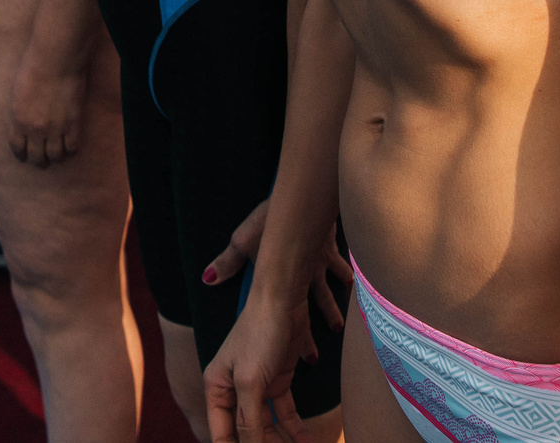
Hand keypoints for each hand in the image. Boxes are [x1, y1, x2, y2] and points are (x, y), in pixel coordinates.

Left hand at [7, 55, 84, 168]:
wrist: (55, 60)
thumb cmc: (33, 68)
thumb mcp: (17, 92)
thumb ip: (19, 111)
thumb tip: (21, 122)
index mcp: (18, 120)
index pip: (18, 148)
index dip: (22, 155)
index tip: (25, 157)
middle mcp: (35, 129)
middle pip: (37, 157)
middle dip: (39, 161)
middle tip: (43, 162)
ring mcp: (55, 128)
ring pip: (55, 156)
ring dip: (56, 158)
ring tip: (58, 156)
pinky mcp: (73, 124)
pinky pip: (72, 147)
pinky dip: (71, 150)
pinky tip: (71, 146)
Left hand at [202, 201, 351, 334]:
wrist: (297, 202)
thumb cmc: (267, 223)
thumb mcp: (243, 242)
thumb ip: (228, 262)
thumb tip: (207, 279)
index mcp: (286, 279)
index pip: (295, 315)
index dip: (303, 338)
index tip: (309, 357)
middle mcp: (307, 275)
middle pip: (317, 305)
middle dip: (320, 325)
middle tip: (325, 346)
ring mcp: (320, 261)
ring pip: (329, 288)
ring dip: (334, 305)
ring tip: (339, 325)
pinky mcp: (330, 245)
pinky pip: (340, 262)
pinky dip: (345, 271)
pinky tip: (351, 280)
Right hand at [203, 288, 319, 442]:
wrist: (283, 299)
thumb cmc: (259, 333)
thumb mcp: (250, 381)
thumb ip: (248, 421)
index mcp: (216, 388)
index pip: (222, 435)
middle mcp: (233, 389)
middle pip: (246, 433)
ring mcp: (256, 386)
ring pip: (267, 427)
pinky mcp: (277, 381)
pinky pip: (284, 414)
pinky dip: (296, 430)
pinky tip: (308, 442)